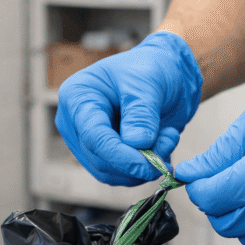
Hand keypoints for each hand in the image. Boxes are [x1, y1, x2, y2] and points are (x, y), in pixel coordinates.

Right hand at [55, 32, 202, 185]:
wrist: (167, 74)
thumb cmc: (152, 68)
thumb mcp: (149, 82)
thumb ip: (141, 113)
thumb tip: (136, 144)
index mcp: (77, 97)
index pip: (93, 136)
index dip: (120, 155)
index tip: (149, 164)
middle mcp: (76, 123)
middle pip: (99, 159)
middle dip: (136, 162)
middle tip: (168, 145)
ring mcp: (88, 142)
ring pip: (110, 174)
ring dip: (143, 166)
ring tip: (168, 139)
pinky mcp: (104, 156)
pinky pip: (121, 176)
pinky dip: (144, 168)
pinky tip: (162, 146)